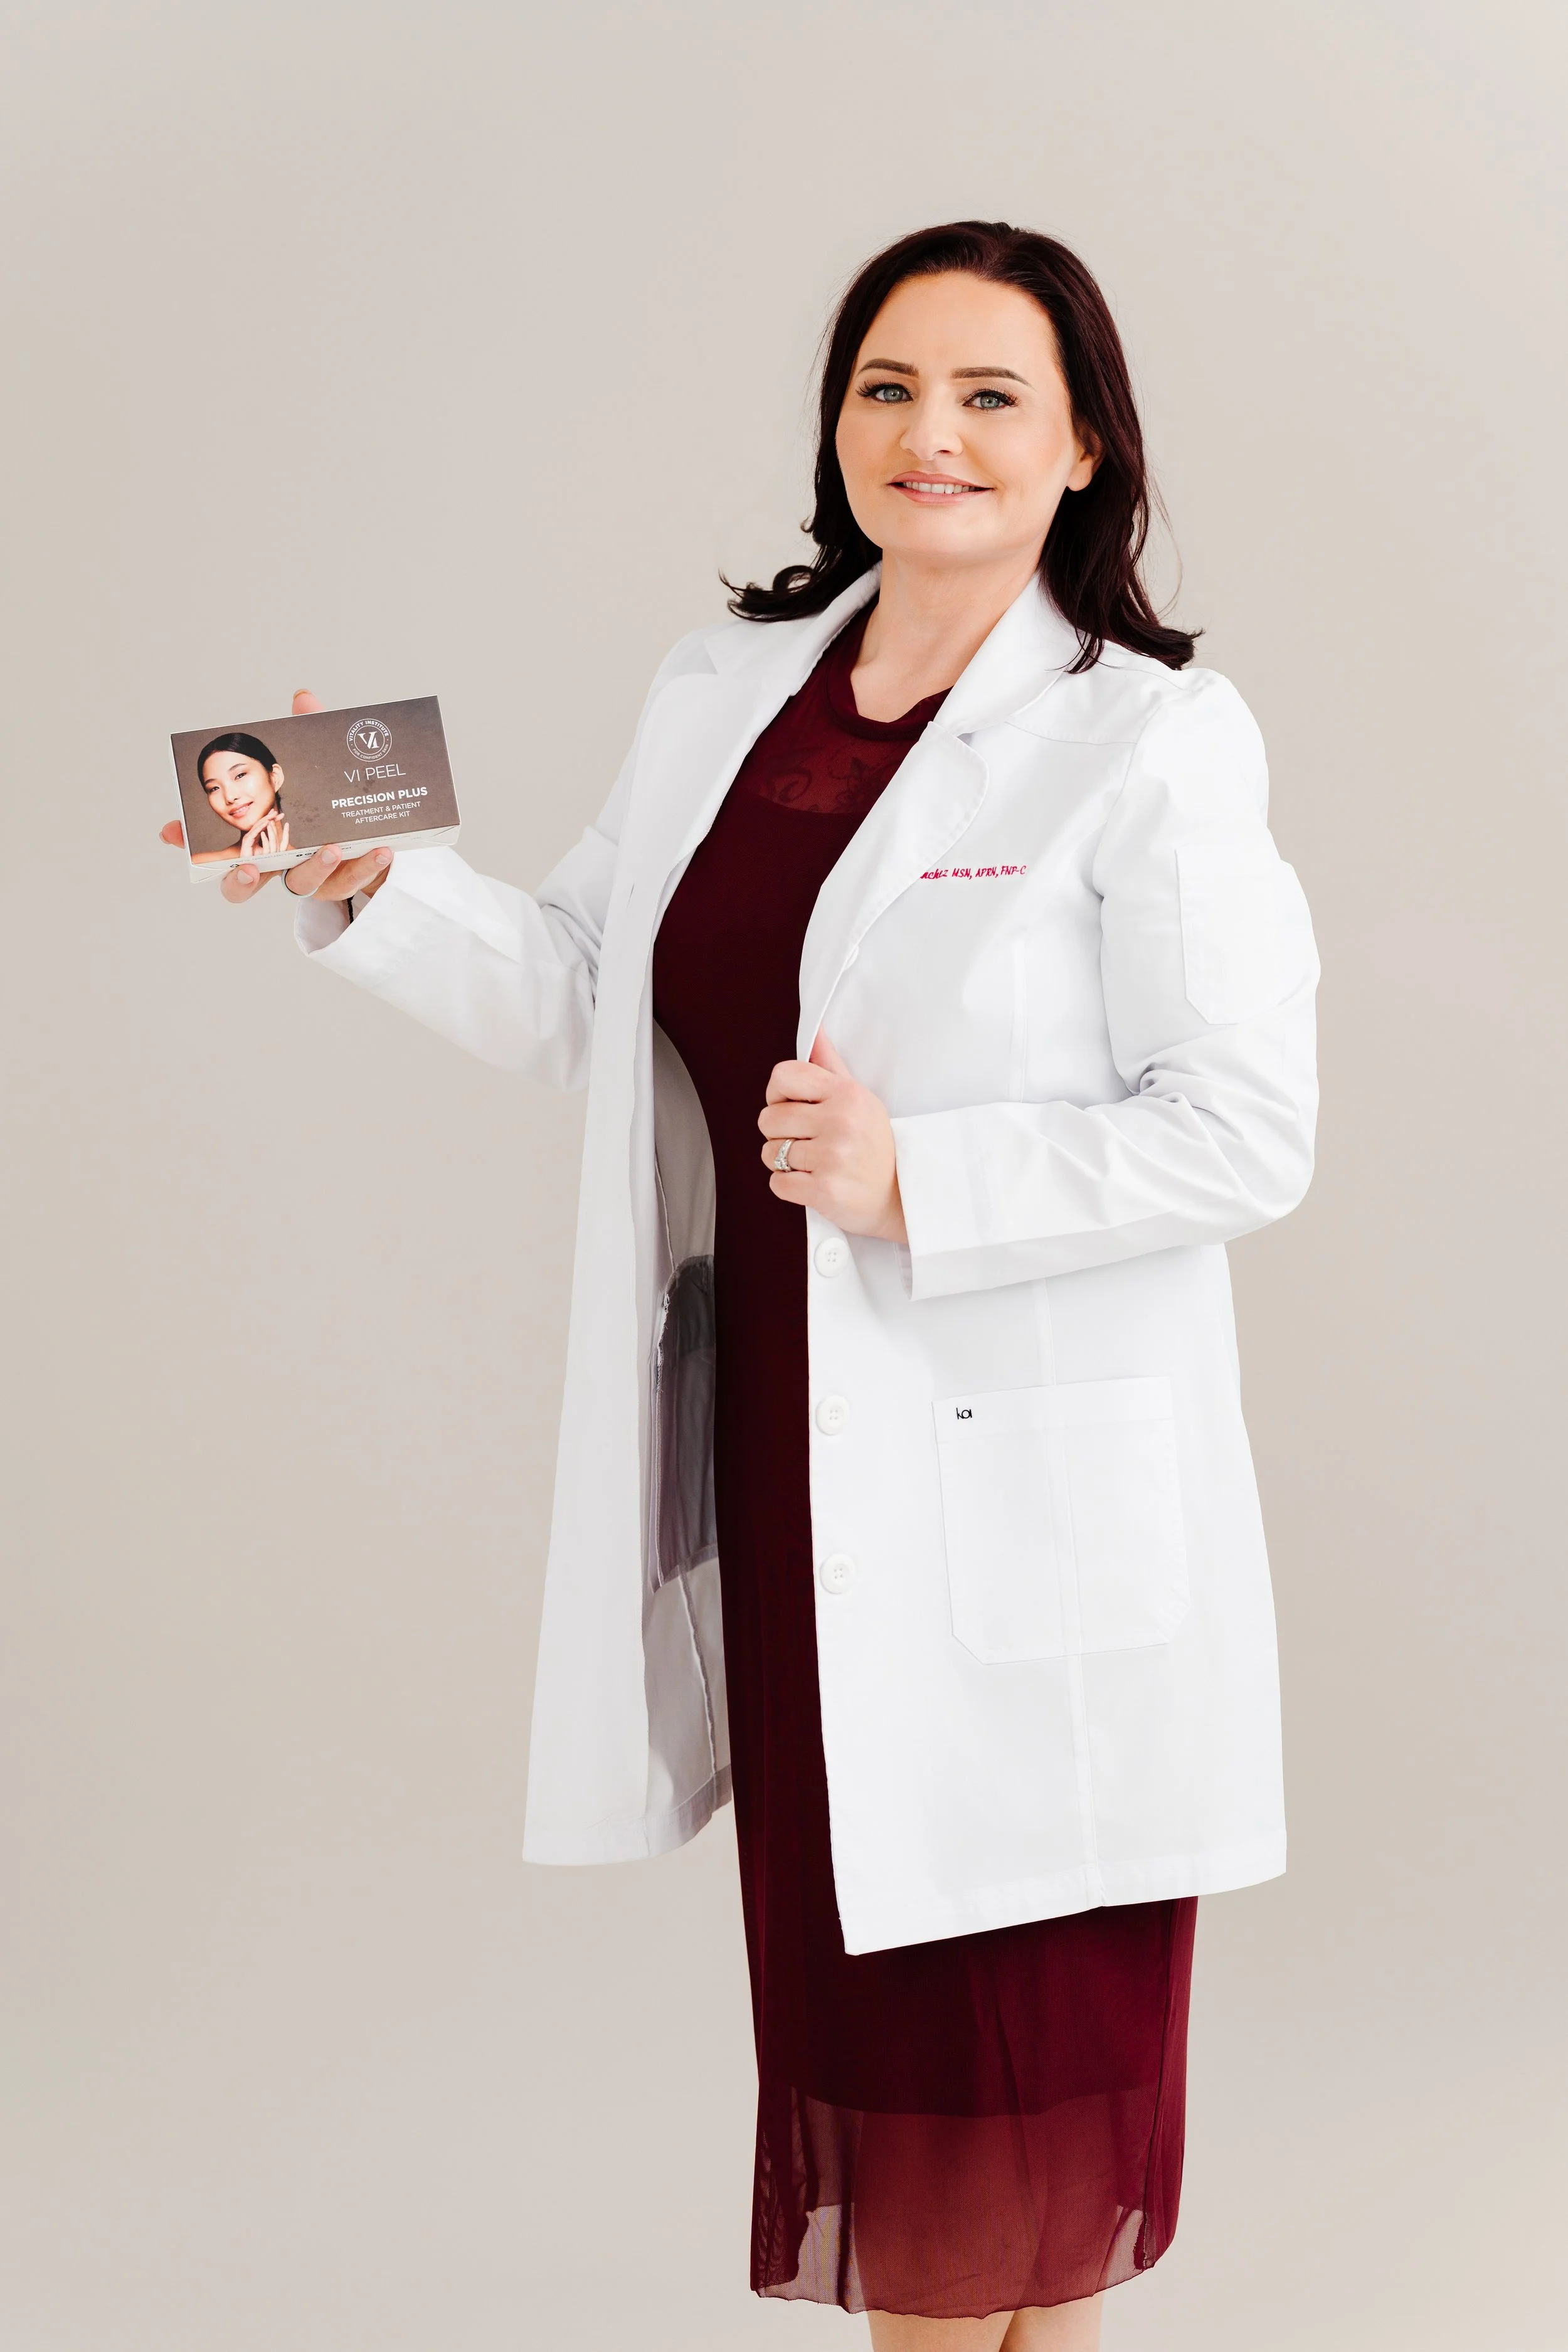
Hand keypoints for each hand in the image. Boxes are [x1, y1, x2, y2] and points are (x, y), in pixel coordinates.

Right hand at [158, 688, 395, 906]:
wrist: (384, 831)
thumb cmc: (335, 799)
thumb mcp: (320, 763)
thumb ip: (309, 734)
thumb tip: (304, 699)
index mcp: (258, 835)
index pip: (215, 844)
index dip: (191, 843)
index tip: (172, 833)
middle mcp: (279, 863)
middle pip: (242, 886)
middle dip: (239, 881)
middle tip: (246, 867)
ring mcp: (311, 876)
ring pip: (302, 886)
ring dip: (314, 868)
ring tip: (333, 848)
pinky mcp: (346, 881)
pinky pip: (353, 881)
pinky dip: (366, 867)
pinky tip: (381, 851)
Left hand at [758, 1033, 907, 1243]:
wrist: (899, 1195)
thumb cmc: (873, 1144)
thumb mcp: (859, 1098)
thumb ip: (829, 1065)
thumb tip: (815, 1031)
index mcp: (847, 1093)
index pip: (783, 1076)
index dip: (778, 1094)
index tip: (792, 1107)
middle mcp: (841, 1121)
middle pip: (768, 1118)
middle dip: (779, 1133)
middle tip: (806, 1141)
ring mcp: (832, 1157)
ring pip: (769, 1152)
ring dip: (783, 1162)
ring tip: (813, 1163)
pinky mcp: (824, 1190)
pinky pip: (777, 1183)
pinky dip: (789, 1186)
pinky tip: (812, 1182)